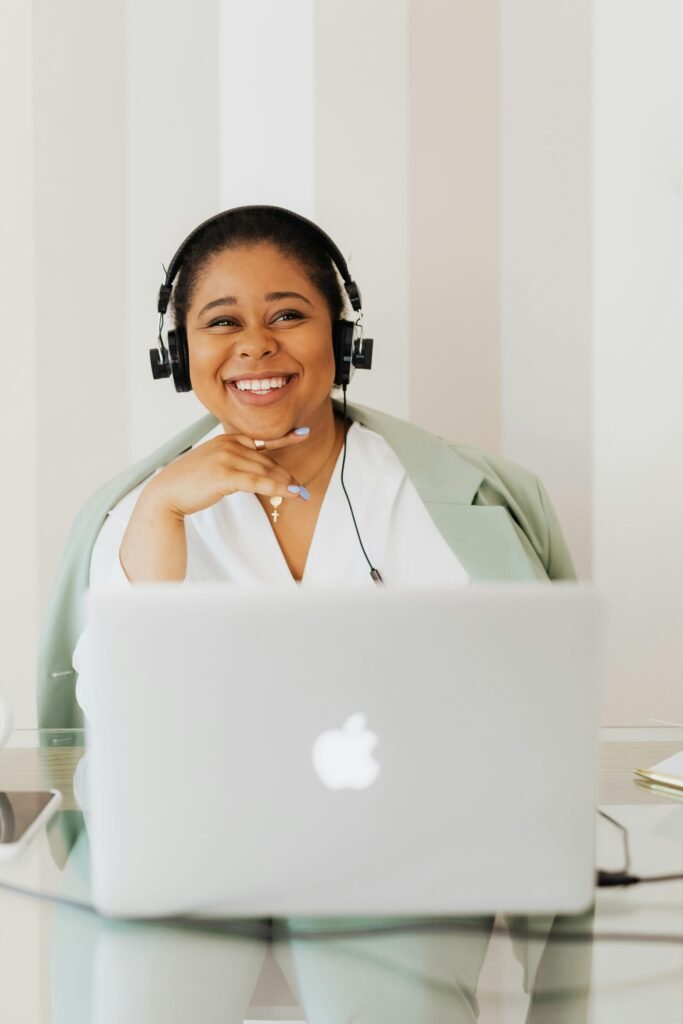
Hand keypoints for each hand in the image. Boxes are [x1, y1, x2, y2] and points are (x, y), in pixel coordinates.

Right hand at [143, 427, 310, 519]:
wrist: (167, 493)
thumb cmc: (190, 482)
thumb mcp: (214, 465)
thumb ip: (235, 464)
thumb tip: (257, 476)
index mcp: (227, 439)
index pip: (261, 439)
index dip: (284, 438)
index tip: (302, 434)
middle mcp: (229, 444)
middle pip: (266, 461)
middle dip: (286, 476)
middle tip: (301, 488)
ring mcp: (227, 458)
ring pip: (265, 471)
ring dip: (285, 484)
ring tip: (300, 493)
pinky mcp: (225, 474)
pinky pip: (257, 482)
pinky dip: (277, 487)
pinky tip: (291, 493)